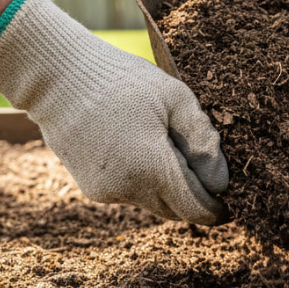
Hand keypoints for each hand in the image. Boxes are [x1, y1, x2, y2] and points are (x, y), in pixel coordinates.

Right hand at [0, 0, 228, 224]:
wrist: (58, 77)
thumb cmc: (123, 81)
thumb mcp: (176, 98)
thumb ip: (203, 141)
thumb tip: (220, 183)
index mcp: (151, 168)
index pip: (195, 208)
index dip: (215, 209)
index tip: (229, 204)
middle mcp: (127, 189)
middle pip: (175, 209)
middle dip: (194, 198)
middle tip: (207, 173)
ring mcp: (105, 192)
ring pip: (153, 202)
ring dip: (168, 188)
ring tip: (171, 149)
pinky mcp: (91, 188)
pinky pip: (130, 193)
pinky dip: (145, 181)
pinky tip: (143, 147)